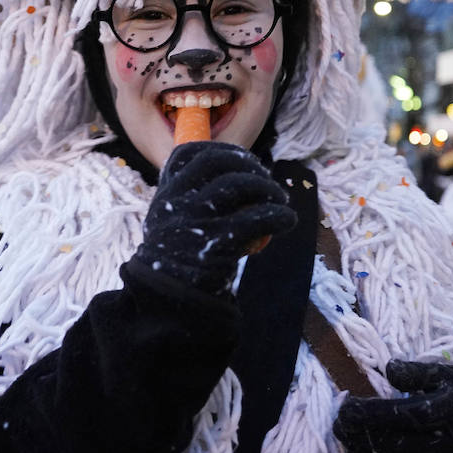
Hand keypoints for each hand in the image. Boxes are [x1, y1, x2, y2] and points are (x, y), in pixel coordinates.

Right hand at [129, 142, 295, 294]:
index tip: (240, 158)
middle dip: (246, 163)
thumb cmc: (178, 259)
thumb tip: (229, 176)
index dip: (219, 150)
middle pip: (216, 161)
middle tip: (264, 177)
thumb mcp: (169, 223)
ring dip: (266, 186)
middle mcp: (177, 202)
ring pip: (238, 184)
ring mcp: (196, 221)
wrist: (170, 302)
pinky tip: (287, 220)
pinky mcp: (218, 243)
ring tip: (279, 198)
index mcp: (165, 194)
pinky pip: (257, 218)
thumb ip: (188, 199)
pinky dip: (279, 215)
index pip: (186, 153)